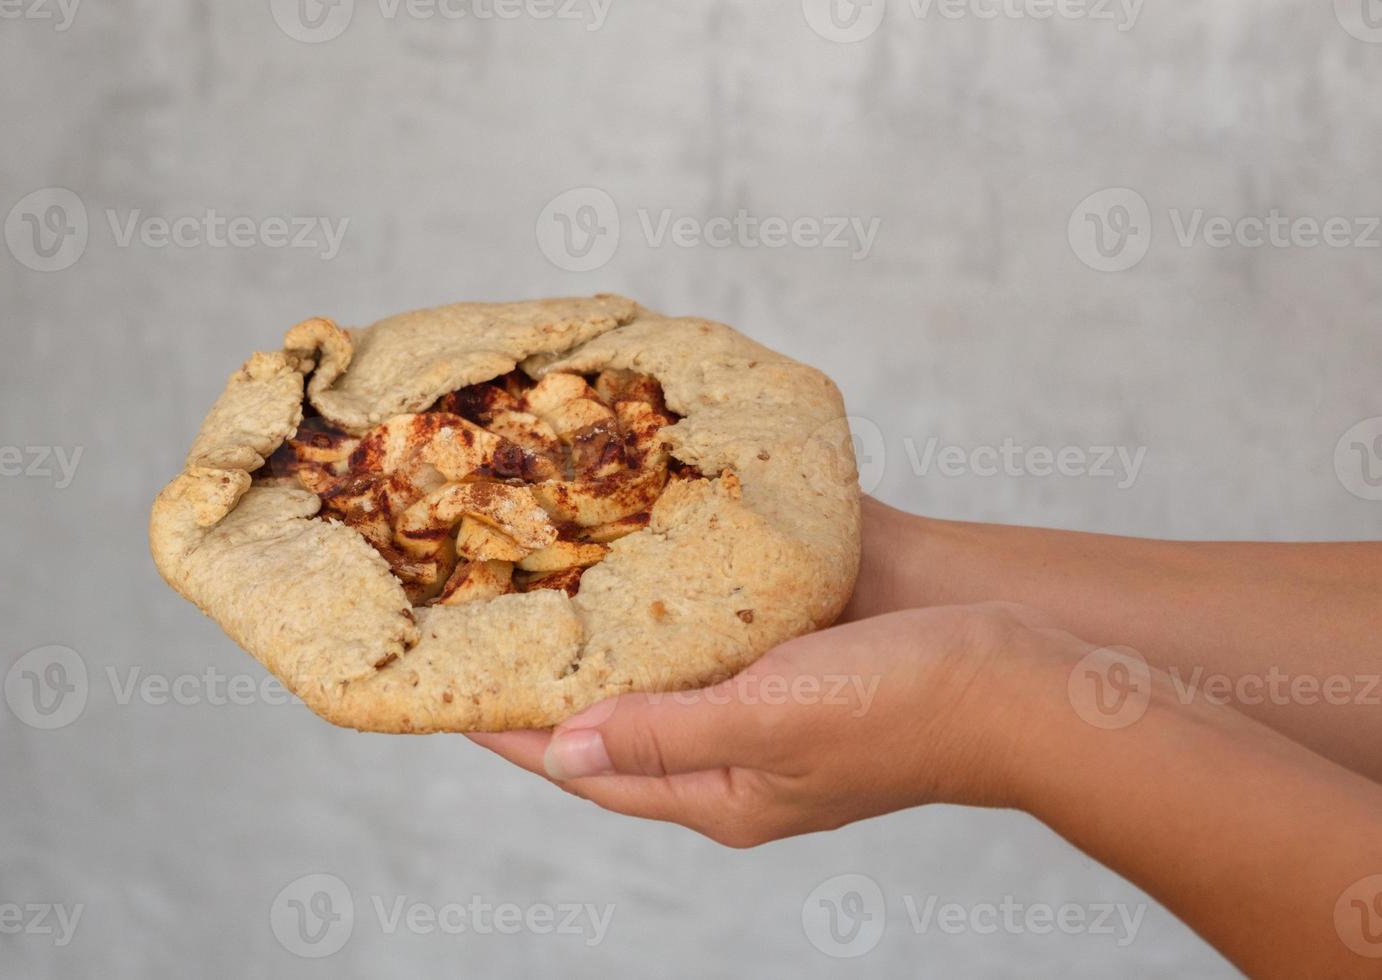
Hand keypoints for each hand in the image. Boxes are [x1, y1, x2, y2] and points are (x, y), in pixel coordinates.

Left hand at [468, 602, 1074, 847]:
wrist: (1021, 669)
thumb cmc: (906, 702)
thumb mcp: (772, 720)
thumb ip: (666, 733)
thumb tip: (559, 749)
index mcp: (721, 790)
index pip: (587, 765)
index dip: (513, 732)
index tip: (446, 696)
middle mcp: (735, 755)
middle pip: (617, 722)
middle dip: (552, 683)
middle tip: (487, 627)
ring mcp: (768, 707)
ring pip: (661, 673)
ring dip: (607, 637)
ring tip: (545, 585)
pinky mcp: (800, 658)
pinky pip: (712, 636)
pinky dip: (670, 604)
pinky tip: (645, 561)